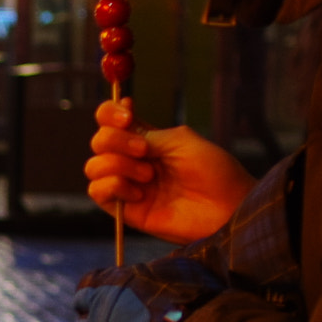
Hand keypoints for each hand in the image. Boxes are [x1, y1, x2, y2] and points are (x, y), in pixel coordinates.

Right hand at [85, 100, 252, 243]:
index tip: (126, 114)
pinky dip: (113, 186)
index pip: (111, 120)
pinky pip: (97, 191)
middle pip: (99, 140)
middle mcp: (132, 160)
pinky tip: (139, 194)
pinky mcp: (125, 208)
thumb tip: (117, 129)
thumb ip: (146, 133)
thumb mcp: (181, 141)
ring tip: (148, 176)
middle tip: (143, 150)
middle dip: (115, 140)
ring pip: (94, 166)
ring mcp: (127, 184)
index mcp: (146, 140)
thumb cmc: (215, 173)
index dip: (110, 112)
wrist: (227, 209)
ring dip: (117, 165)